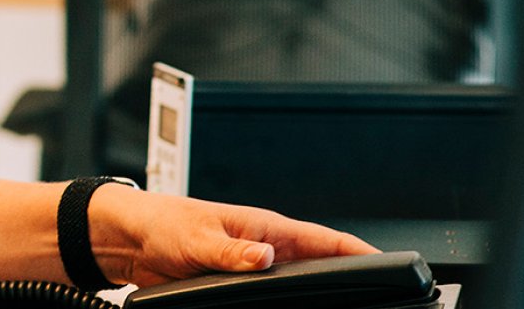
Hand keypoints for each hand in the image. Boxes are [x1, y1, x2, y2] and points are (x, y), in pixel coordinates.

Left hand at [88, 186, 376, 286]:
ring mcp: (258, 267)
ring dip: (323, 295)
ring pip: (303, 284)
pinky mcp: (241, 284)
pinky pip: (278, 297)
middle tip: (380, 298)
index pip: (326, 239)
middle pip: (324, 264)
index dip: (361, 252)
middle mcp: (268, 247)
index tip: (392, 265)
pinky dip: (295, 304)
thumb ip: (230, 251)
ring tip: (350, 307)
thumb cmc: (163, 223)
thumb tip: (265, 257)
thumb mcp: (197, 239)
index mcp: (266, 227)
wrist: (131, 238)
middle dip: (352, 279)